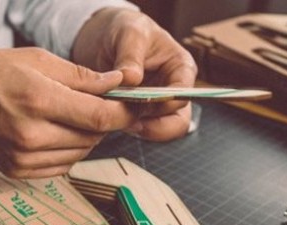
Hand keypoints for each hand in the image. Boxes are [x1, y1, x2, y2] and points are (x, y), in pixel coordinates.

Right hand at [0, 48, 133, 177]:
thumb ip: (81, 75)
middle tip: (104, 102)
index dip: (125, 112)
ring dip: (89, 135)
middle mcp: (31, 135)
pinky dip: (71, 149)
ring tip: (75, 114)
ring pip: (81, 152)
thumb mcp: (35, 59)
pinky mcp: (20, 172)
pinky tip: (58, 131)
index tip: (137, 105)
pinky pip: (63, 165)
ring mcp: (24, 158)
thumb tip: (117, 82)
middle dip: (107, 120)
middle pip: (93, 136)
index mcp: (37, 100)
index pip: (98, 115)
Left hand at [72, 8, 196, 140]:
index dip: (165, 102)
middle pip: (177, 121)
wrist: (103, 41)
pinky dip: (124, 128)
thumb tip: (131, 78)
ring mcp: (157, 106)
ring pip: (159, 131)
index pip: (183, 94)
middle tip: (128, 121)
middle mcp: (173, 90)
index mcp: (180, 68)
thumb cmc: (124, 31)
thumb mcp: (128, 33)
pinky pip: (138, 130)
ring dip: (138, 129)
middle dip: (154, 125)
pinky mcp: (139, 116)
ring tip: (116, 119)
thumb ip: (131, 55)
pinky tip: (110, 118)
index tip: (143, 104)